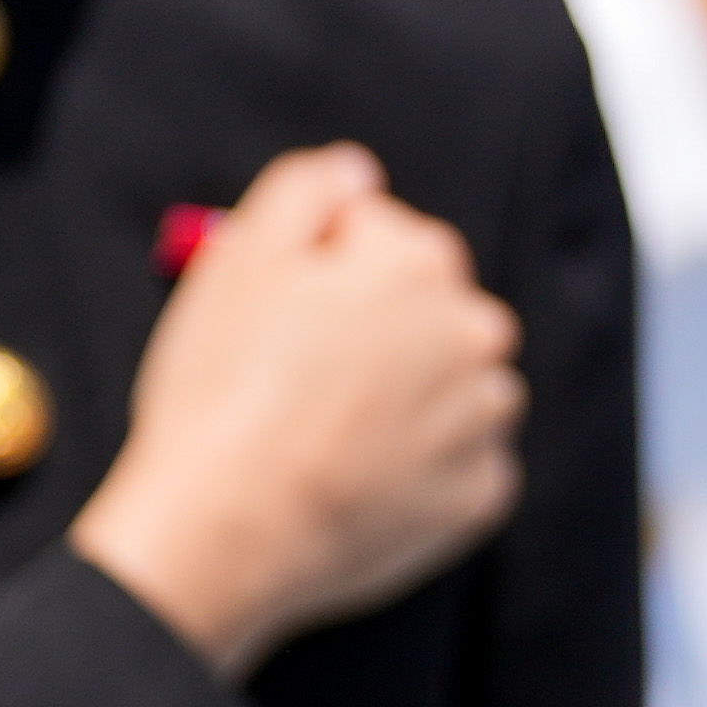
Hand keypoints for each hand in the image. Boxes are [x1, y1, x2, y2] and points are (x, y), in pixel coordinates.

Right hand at [70, 146, 524, 674]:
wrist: (225, 533)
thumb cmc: (223, 395)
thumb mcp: (239, 258)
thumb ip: (307, 189)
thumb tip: (356, 173)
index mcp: (419, 262)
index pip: (383, 240)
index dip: (327, 273)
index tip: (286, 316)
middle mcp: (473, 330)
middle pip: (429, 310)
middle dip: (380, 332)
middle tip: (304, 381)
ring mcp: (483, 417)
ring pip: (456, 386)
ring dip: (413, 400)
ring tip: (332, 434)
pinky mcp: (481, 493)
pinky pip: (464, 465)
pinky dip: (426, 471)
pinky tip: (365, 481)